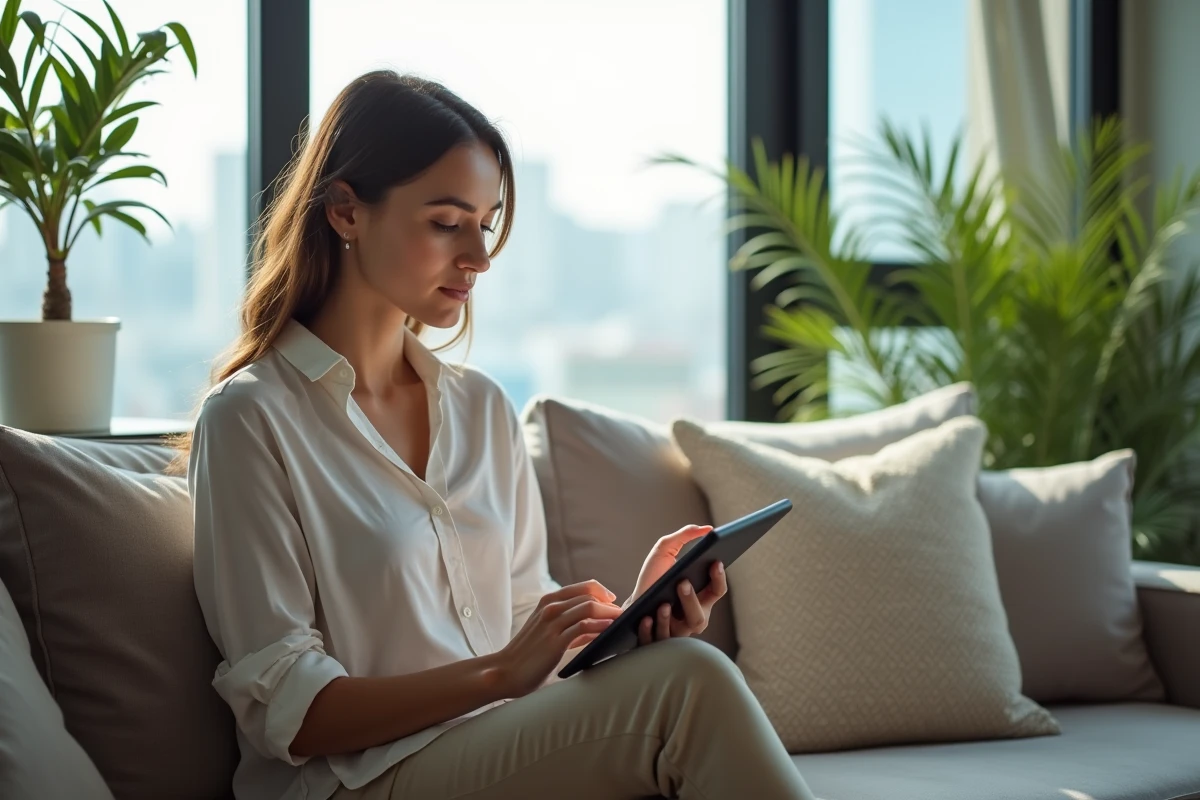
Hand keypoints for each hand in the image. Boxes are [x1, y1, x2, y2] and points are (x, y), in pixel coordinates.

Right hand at [492, 580, 620, 697]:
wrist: (506, 671)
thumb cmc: (529, 654)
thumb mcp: (548, 631)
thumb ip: (571, 626)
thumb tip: (599, 626)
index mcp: (548, 601)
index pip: (584, 587)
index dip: (603, 592)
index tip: (614, 603)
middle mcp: (550, 607)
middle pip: (590, 596)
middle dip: (611, 605)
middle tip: (624, 615)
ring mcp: (552, 623)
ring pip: (589, 608)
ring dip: (610, 614)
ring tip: (621, 623)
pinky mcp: (555, 640)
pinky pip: (584, 627)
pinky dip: (600, 626)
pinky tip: (610, 631)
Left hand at [625, 525, 728, 645]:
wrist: (632, 601)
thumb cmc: (653, 577)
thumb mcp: (665, 551)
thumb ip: (685, 537)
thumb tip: (707, 528)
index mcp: (701, 598)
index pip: (717, 591)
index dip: (719, 578)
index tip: (715, 561)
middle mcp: (692, 618)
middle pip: (699, 617)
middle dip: (691, 601)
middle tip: (682, 582)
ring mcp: (674, 632)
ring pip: (678, 631)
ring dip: (669, 618)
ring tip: (662, 604)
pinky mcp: (654, 641)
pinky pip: (655, 639)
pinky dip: (651, 629)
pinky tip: (646, 617)